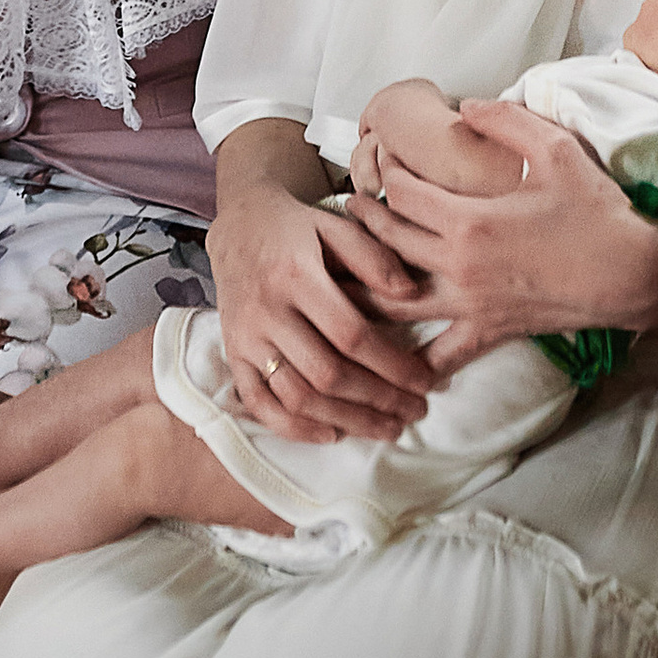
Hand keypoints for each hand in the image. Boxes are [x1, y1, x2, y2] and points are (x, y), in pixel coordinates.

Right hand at [205, 179, 439, 443]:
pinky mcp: (232, 354)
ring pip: (296, 396)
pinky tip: (332, 434)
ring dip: (347, 420)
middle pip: (327, 373)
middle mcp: (266, 311)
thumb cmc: (297, 226)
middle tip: (415, 412)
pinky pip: (259, 404)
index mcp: (296, 275)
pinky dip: (294, 428)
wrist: (237, 223)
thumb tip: (412, 294)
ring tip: (386, 428)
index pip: (351, 335)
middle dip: (378, 400)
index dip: (392, 365)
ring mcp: (245, 337)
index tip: (425, 382)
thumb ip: (373, 257)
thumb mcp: (336, 224)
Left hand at [349, 101, 657, 371]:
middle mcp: (459, 266)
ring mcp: (471, 304)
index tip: (377, 157)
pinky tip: (390, 361)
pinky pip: (440, 355)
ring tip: (344, 272)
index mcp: (468, 219)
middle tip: (348, 204)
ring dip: (365, 286)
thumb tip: (466, 107)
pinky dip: (412, 362)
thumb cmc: (594, 209)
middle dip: (363, 220)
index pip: (402, 193)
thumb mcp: (554, 147)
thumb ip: (505, 119)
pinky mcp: (489, 331)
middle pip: (389, 242)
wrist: (632, 273)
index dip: (384, 170)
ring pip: (396, 302)